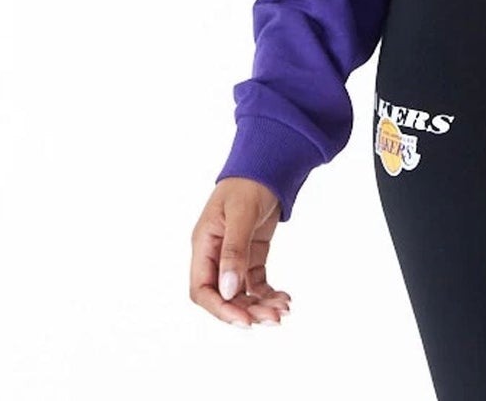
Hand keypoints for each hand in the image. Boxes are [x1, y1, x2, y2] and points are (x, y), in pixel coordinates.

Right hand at [190, 178, 291, 327]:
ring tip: (283, 310)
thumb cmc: (248, 182)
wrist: (267, 164)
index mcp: (204, 244)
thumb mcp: (240, 214)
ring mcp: (233, 256)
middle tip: (272, 318)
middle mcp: (215, 254)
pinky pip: (256, 282)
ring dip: (260, 305)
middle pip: (224, 296)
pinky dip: (267, 293)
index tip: (244, 320)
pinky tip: (283, 297)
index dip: (220, 309)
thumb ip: (233, 251)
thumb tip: (228, 289)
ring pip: (242, 292)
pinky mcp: (251, 253)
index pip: (202, 289)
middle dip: (247, 310)